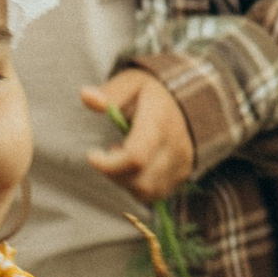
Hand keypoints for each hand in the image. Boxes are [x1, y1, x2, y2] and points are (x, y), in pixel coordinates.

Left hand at [82, 70, 195, 204]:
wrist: (191, 97)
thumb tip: (86, 96)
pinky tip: (136, 167)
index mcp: (160, 122)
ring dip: (126, 181)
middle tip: (111, 151)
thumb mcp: (131, 82)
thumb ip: (110, 92)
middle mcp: (175, 147)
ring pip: (146, 192)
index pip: (135, 158)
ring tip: (123, 157)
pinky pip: (156, 194)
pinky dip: (139, 186)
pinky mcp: (183, 174)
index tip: (93, 154)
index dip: (108, 164)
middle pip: (139, 181)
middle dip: (114, 173)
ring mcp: (182, 164)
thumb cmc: (153, 90)